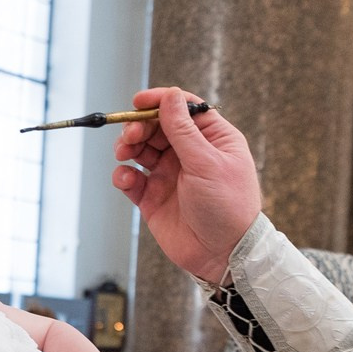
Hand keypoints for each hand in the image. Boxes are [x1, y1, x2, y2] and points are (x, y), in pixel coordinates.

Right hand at [112, 87, 261, 283]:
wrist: (224, 254)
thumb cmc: (228, 208)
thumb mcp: (207, 163)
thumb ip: (184, 130)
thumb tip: (170, 97)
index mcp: (212, 139)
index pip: (183, 109)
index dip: (161, 101)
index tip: (138, 102)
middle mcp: (190, 154)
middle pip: (157, 127)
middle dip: (139, 127)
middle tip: (130, 136)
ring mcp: (170, 175)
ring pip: (141, 150)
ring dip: (128, 147)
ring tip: (124, 154)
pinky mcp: (154, 198)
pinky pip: (132, 180)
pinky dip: (124, 176)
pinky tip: (126, 179)